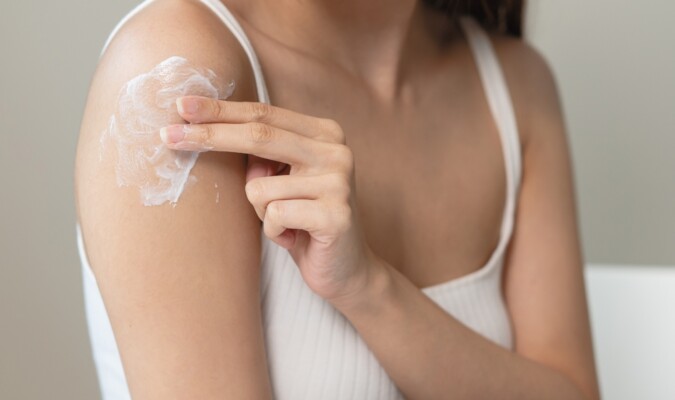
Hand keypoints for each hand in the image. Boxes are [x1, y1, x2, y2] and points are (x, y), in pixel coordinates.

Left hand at [160, 96, 376, 302]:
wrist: (346, 270)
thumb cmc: (304, 222)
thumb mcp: (283, 179)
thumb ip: (260, 153)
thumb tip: (203, 128)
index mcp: (324, 134)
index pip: (263, 114)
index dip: (221, 110)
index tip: (182, 106)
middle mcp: (336, 151)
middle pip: (258, 135)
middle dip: (208, 136)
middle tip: (166, 135)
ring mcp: (339, 182)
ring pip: (258, 188)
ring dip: (258, 212)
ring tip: (285, 224)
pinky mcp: (336, 214)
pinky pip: (274, 216)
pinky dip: (274, 233)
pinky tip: (295, 238)